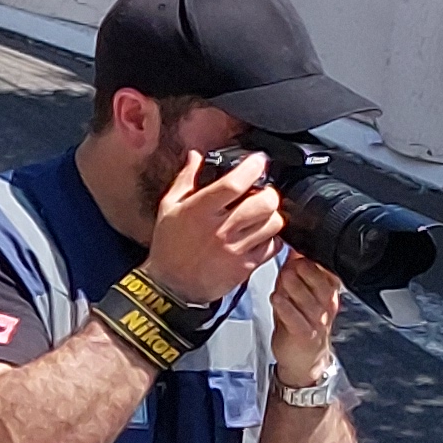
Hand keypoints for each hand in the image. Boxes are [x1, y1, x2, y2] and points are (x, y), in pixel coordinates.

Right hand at [143, 144, 286, 309]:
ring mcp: (236, 249)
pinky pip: (273, 247)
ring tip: (264, 214)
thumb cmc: (169, 246)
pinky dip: (273, 237)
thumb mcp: (169, 207)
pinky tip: (262, 234)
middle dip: (269, 192)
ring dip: (273, 215)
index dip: (251, 168)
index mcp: (199, 210)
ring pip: (273, 224)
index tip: (258, 161)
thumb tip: (195, 156)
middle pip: (263, 203)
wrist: (172, 286)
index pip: (233, 184)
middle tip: (264, 191)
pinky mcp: (246, 266)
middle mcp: (220, 228)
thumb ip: (185, 179)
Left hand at [269, 255, 345, 387]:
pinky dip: (284, 306)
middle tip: (288, 266)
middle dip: (300, 270)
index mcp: (328, 292)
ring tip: (281, 281)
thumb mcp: (299, 292)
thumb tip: (290, 245)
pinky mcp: (304, 334)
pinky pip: (295, 317)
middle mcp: (326, 305)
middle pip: (318, 281)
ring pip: (306, 297)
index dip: (310, 258)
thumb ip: (295, 270)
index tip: (297, 252)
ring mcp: (316, 320)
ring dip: (290, 286)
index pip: (326, 270)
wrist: (304, 359)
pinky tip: (276, 298)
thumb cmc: (299, 322)